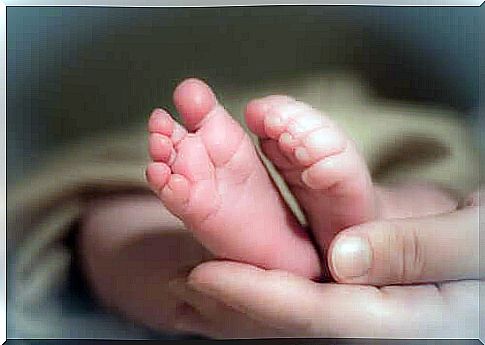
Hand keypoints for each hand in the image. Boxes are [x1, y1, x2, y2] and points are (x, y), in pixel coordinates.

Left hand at [170, 205, 479, 337]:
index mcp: (403, 321)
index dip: (255, 296)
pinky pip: (310, 293)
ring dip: (246, 289)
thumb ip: (414, 250)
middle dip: (235, 302)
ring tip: (198, 273)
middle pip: (292, 318)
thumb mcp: (472, 243)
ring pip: (295, 306)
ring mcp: (367, 313)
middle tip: (182, 281)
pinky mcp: (363, 298)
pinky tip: (248, 264)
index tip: (204, 275)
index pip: (314, 314)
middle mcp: (375, 324)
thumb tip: (344, 259)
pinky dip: (273, 279)